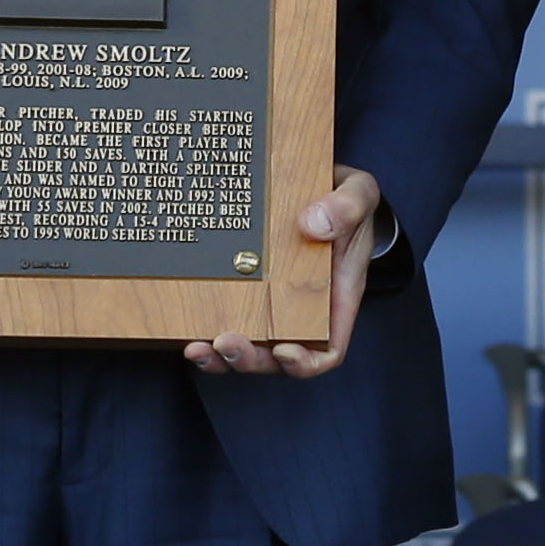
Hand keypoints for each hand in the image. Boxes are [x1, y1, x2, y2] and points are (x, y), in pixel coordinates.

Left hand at [189, 169, 379, 381]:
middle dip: (249, 359)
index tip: (283, 351)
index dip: (306, 363)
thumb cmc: (345, 199)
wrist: (319, 182)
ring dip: (221, 355)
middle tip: (224, 344)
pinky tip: (185, 327)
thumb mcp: (359, 193)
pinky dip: (205, 330)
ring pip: (247, 344)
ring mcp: (270, 301)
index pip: (327, 350)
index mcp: (335, 297)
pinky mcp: (244, 286)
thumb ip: (347, 208)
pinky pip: (226, 317)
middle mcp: (301, 308)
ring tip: (197, 348)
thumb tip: (313, 225)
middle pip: (277, 357)